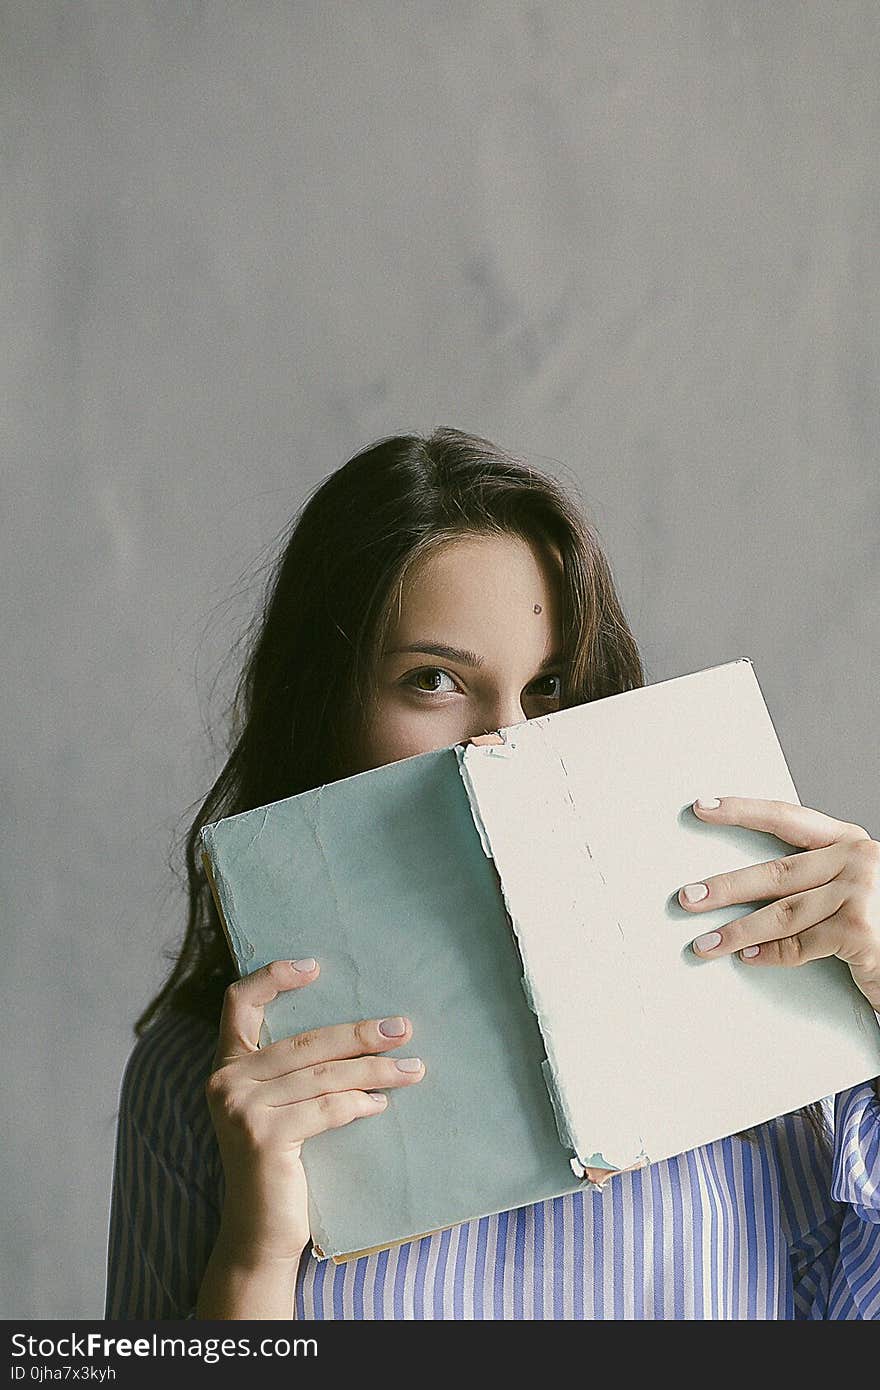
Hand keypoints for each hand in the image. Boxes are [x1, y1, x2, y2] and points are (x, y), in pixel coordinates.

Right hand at [205, 958, 425, 1265]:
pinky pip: (326, 1109)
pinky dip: (360, 1103)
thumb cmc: (277, 1164)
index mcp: (226, 1065)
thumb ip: (291, 1071)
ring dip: (376, 1070)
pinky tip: (381, 1104)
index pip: (239, 1003)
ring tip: (413, 1068)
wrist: (258, 1234)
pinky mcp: (263, 1136)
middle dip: (360, 1034)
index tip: (315, 966)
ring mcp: (241, 1108)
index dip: (273, 977)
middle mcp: (226, 1081)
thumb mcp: (275, 1107)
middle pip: (305, 1040)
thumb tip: (360, 1031)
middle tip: (404, 1028)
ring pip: (324, 1075)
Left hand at [678, 796, 879, 1011]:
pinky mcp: (859, 930)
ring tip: (705, 943)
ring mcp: (860, 893)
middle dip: (726, 887)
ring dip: (738, 931)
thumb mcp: (853, 886)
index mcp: (851, 841)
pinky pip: (801, 945)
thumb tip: (747, 885)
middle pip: (776, 872)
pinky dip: (771, 955)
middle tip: (689, 897)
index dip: (741, 811)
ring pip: (782, 913)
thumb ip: (815, 877)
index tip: (703, 808)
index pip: (786, 818)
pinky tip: (749, 959)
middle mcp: (857, 859)